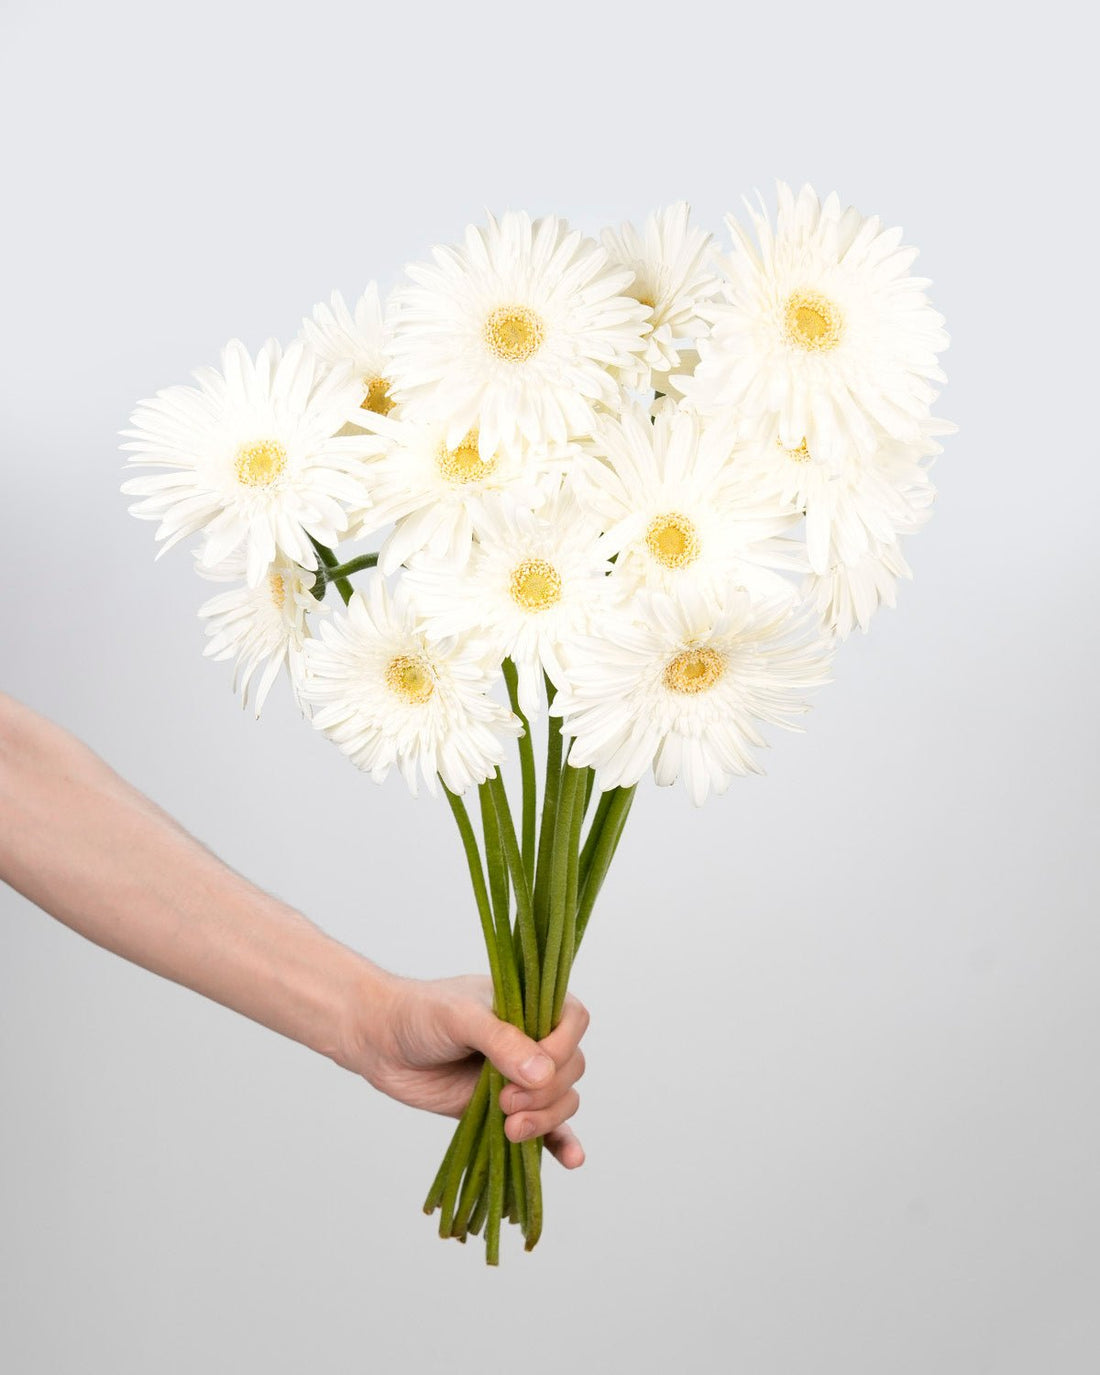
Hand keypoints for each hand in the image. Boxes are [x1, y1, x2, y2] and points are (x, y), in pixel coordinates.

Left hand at [351, 973, 588, 1168]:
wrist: (381, 1042)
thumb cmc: (419, 1014)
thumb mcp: (459, 1017)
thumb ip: (501, 1042)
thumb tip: (542, 1074)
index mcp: (529, 1004)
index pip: (573, 1021)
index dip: (562, 1047)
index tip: (534, 1068)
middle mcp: (532, 1039)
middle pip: (570, 1069)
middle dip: (545, 1093)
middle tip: (505, 1101)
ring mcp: (520, 1077)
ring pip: (561, 1101)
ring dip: (546, 1120)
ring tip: (510, 1129)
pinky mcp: (506, 1110)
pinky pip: (545, 1129)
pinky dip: (560, 1143)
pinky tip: (571, 1160)